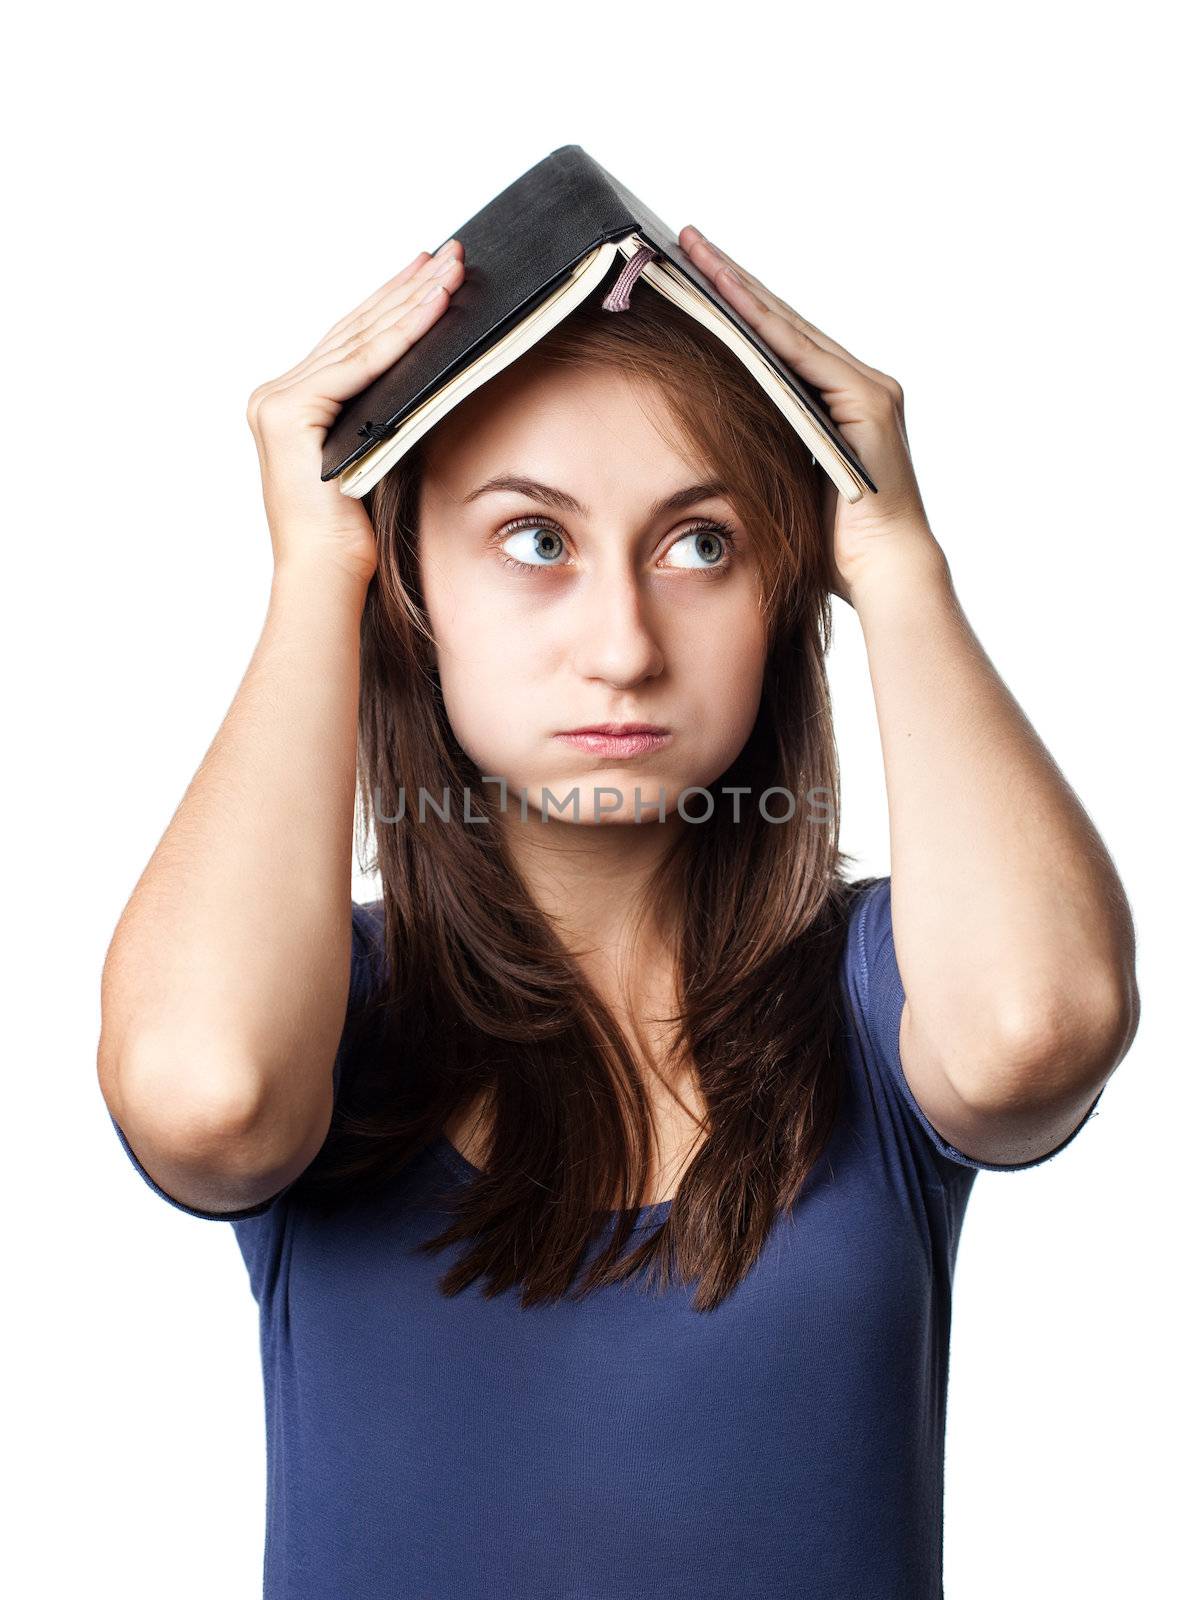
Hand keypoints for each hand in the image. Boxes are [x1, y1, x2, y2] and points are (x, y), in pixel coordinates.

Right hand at [245, 239, 464, 586]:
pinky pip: (359, 366)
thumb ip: (384, 412)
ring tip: (452, 269)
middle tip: (451, 252)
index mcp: (290, 403)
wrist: (326, 576)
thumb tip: (428, 373)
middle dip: (407, 288)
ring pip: (360, 340)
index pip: (350, 341)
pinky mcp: (289, 414)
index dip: (392, 301)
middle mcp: (275, 395)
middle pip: (354, 330)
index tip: (430, 269)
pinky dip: (400, 336)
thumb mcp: (374, 454)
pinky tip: (433, 308)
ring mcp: (277, 402)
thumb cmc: (353, 534)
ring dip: (412, 301)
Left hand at [678, 225, 941, 603]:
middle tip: (687, 239)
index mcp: (838, 402)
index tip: (693, 273)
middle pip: (781, 322)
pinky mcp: (867, 401)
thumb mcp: (783, 481)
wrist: (883, 574)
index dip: (735, 305)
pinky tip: (729, 297)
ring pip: (790, 328)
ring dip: (740, 288)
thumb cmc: (832, 547)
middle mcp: (858, 385)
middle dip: (732, 280)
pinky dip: (765, 325)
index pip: (777, 342)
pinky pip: (803, 354)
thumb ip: (762, 445)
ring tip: (697, 253)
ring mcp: (866, 388)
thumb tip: (711, 434)